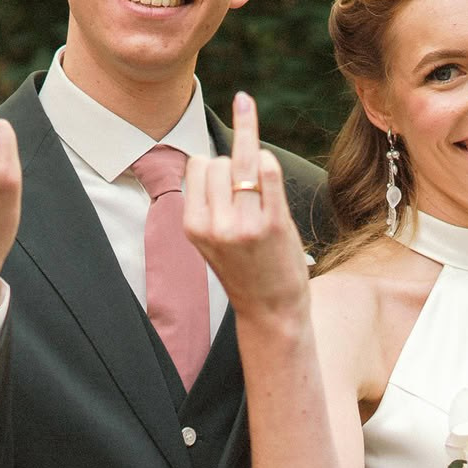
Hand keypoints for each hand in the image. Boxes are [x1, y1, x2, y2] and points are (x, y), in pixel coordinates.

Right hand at [182, 93, 307, 323]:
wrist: (271, 310)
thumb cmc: (245, 270)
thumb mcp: (211, 239)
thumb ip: (209, 203)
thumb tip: (214, 157)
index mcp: (194, 225)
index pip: (197, 165)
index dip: (212, 166)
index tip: (225, 181)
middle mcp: (214, 224)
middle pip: (219, 161)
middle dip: (233, 165)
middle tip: (247, 194)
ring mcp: (244, 224)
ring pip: (242, 160)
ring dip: (253, 159)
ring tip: (260, 178)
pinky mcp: (274, 223)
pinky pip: (268, 172)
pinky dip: (269, 160)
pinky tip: (269, 163)